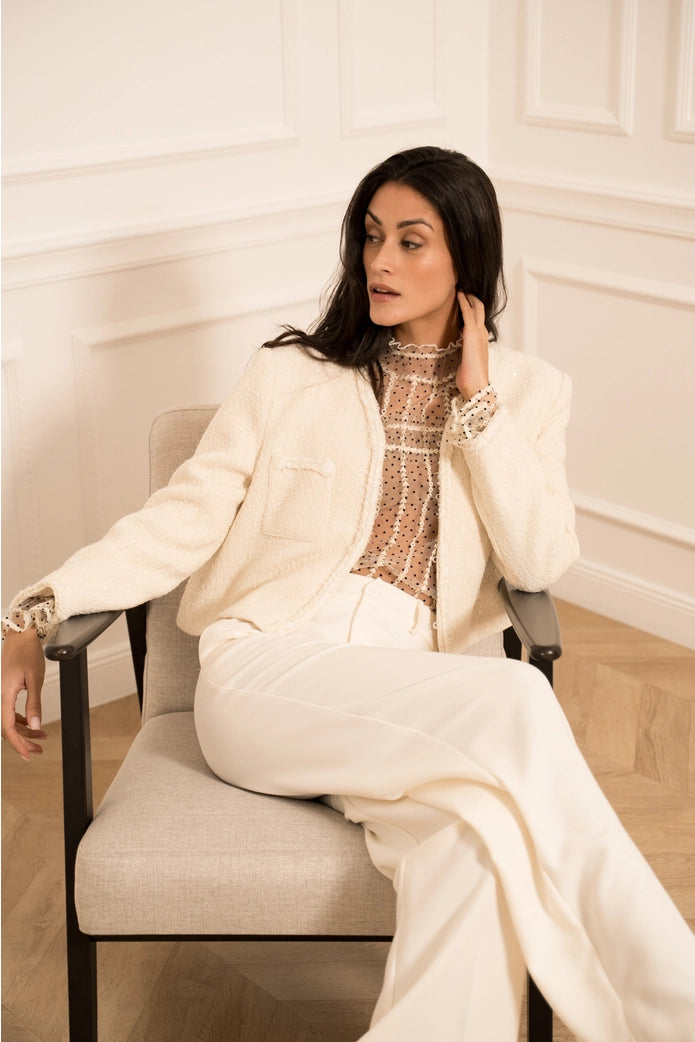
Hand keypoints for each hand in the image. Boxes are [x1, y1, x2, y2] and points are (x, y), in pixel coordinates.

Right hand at [2, 627, 47, 759]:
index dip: (17, 743)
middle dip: (23, 741)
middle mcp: (1, 696)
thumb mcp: (35, 680)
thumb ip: (34, 704)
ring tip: (41, 737)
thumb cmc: (28, 653)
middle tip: (38, 750)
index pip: (7, 727)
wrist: (20, 635)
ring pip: (10, 720)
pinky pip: (11, 711)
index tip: (28, 754)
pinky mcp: (7, 690)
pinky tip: (33, 724)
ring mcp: (3, 693)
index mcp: (5, 695)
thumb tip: (35, 726)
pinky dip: (22, 719)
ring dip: (24, 731)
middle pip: (8, 727)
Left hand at [456, 291, 489, 398]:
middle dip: (472, 296)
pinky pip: (468, 312)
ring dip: (468, 295)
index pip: (478, 318)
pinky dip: (464, 301)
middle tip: (463, 287)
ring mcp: (479, 332)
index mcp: (482, 339)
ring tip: (460, 286)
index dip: (472, 306)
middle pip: (479, 308)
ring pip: (476, 306)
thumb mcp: (466, 360)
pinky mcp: (472, 333)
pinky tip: (458, 294)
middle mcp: (483, 333)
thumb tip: (457, 350)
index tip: (464, 298)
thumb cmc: (470, 377)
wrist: (476, 385)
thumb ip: (463, 351)